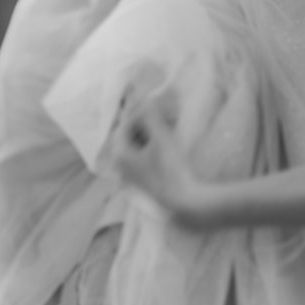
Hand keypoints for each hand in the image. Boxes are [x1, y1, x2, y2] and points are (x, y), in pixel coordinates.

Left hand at [101, 69, 214, 230]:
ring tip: (167, 131)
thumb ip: (151, 116)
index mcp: (120, 156)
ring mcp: (131, 181)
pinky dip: (152, 153)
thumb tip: (147, 98)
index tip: (155, 105)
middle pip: (129, 139)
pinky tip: (168, 152)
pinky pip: (143, 164)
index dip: (139, 113)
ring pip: (137, 152)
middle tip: (162, 116)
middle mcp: (120, 169)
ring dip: (150, 139)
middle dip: (144, 125)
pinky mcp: (143, 189)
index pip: (124, 126)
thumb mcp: (161, 138)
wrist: (184, 206)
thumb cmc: (170, 170)